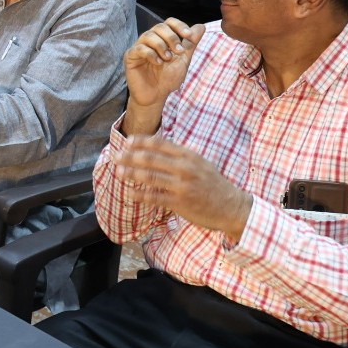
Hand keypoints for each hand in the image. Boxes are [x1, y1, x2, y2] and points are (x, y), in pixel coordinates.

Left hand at [111, 137, 251, 240]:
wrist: (232, 206)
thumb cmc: (213, 183)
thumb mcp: (199, 162)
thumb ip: (179, 155)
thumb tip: (154, 147)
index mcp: (189, 155)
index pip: (160, 144)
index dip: (141, 142)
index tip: (127, 142)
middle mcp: (185, 168)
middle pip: (151, 159)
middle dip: (130, 157)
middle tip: (116, 156)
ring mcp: (182, 186)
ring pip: (150, 177)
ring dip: (131, 174)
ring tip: (119, 172)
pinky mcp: (180, 203)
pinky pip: (155, 198)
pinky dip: (140, 195)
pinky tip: (129, 194)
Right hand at [123, 18, 204, 128]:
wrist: (156, 96)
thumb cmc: (168, 78)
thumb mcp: (183, 60)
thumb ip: (191, 44)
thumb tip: (201, 26)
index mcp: (162, 38)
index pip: (169, 22)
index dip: (179, 26)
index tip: (188, 36)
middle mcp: (150, 40)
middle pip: (159, 27)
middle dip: (171, 37)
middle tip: (178, 51)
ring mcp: (139, 47)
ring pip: (149, 35)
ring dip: (161, 46)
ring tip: (167, 59)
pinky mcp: (130, 56)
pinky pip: (139, 48)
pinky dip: (151, 54)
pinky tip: (158, 63)